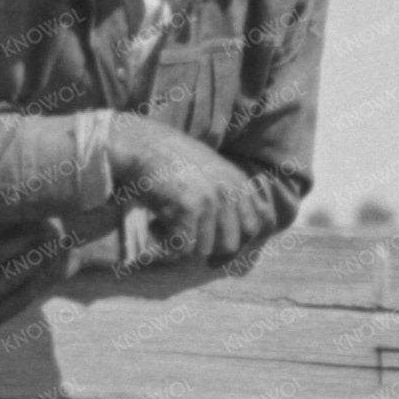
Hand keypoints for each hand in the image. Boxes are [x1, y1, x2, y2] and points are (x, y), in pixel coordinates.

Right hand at [109, 119, 283, 264]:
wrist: (142, 144)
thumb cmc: (169, 159)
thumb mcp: (210, 171)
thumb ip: (227, 195)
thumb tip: (233, 237)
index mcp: (238, 182)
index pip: (256, 227)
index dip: (239, 244)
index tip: (217, 255)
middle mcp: (229, 192)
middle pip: (230, 245)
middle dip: (208, 251)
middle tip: (185, 244)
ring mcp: (210, 200)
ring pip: (203, 250)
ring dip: (182, 246)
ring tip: (165, 228)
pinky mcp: (189, 208)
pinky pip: (182, 247)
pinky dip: (166, 245)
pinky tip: (154, 228)